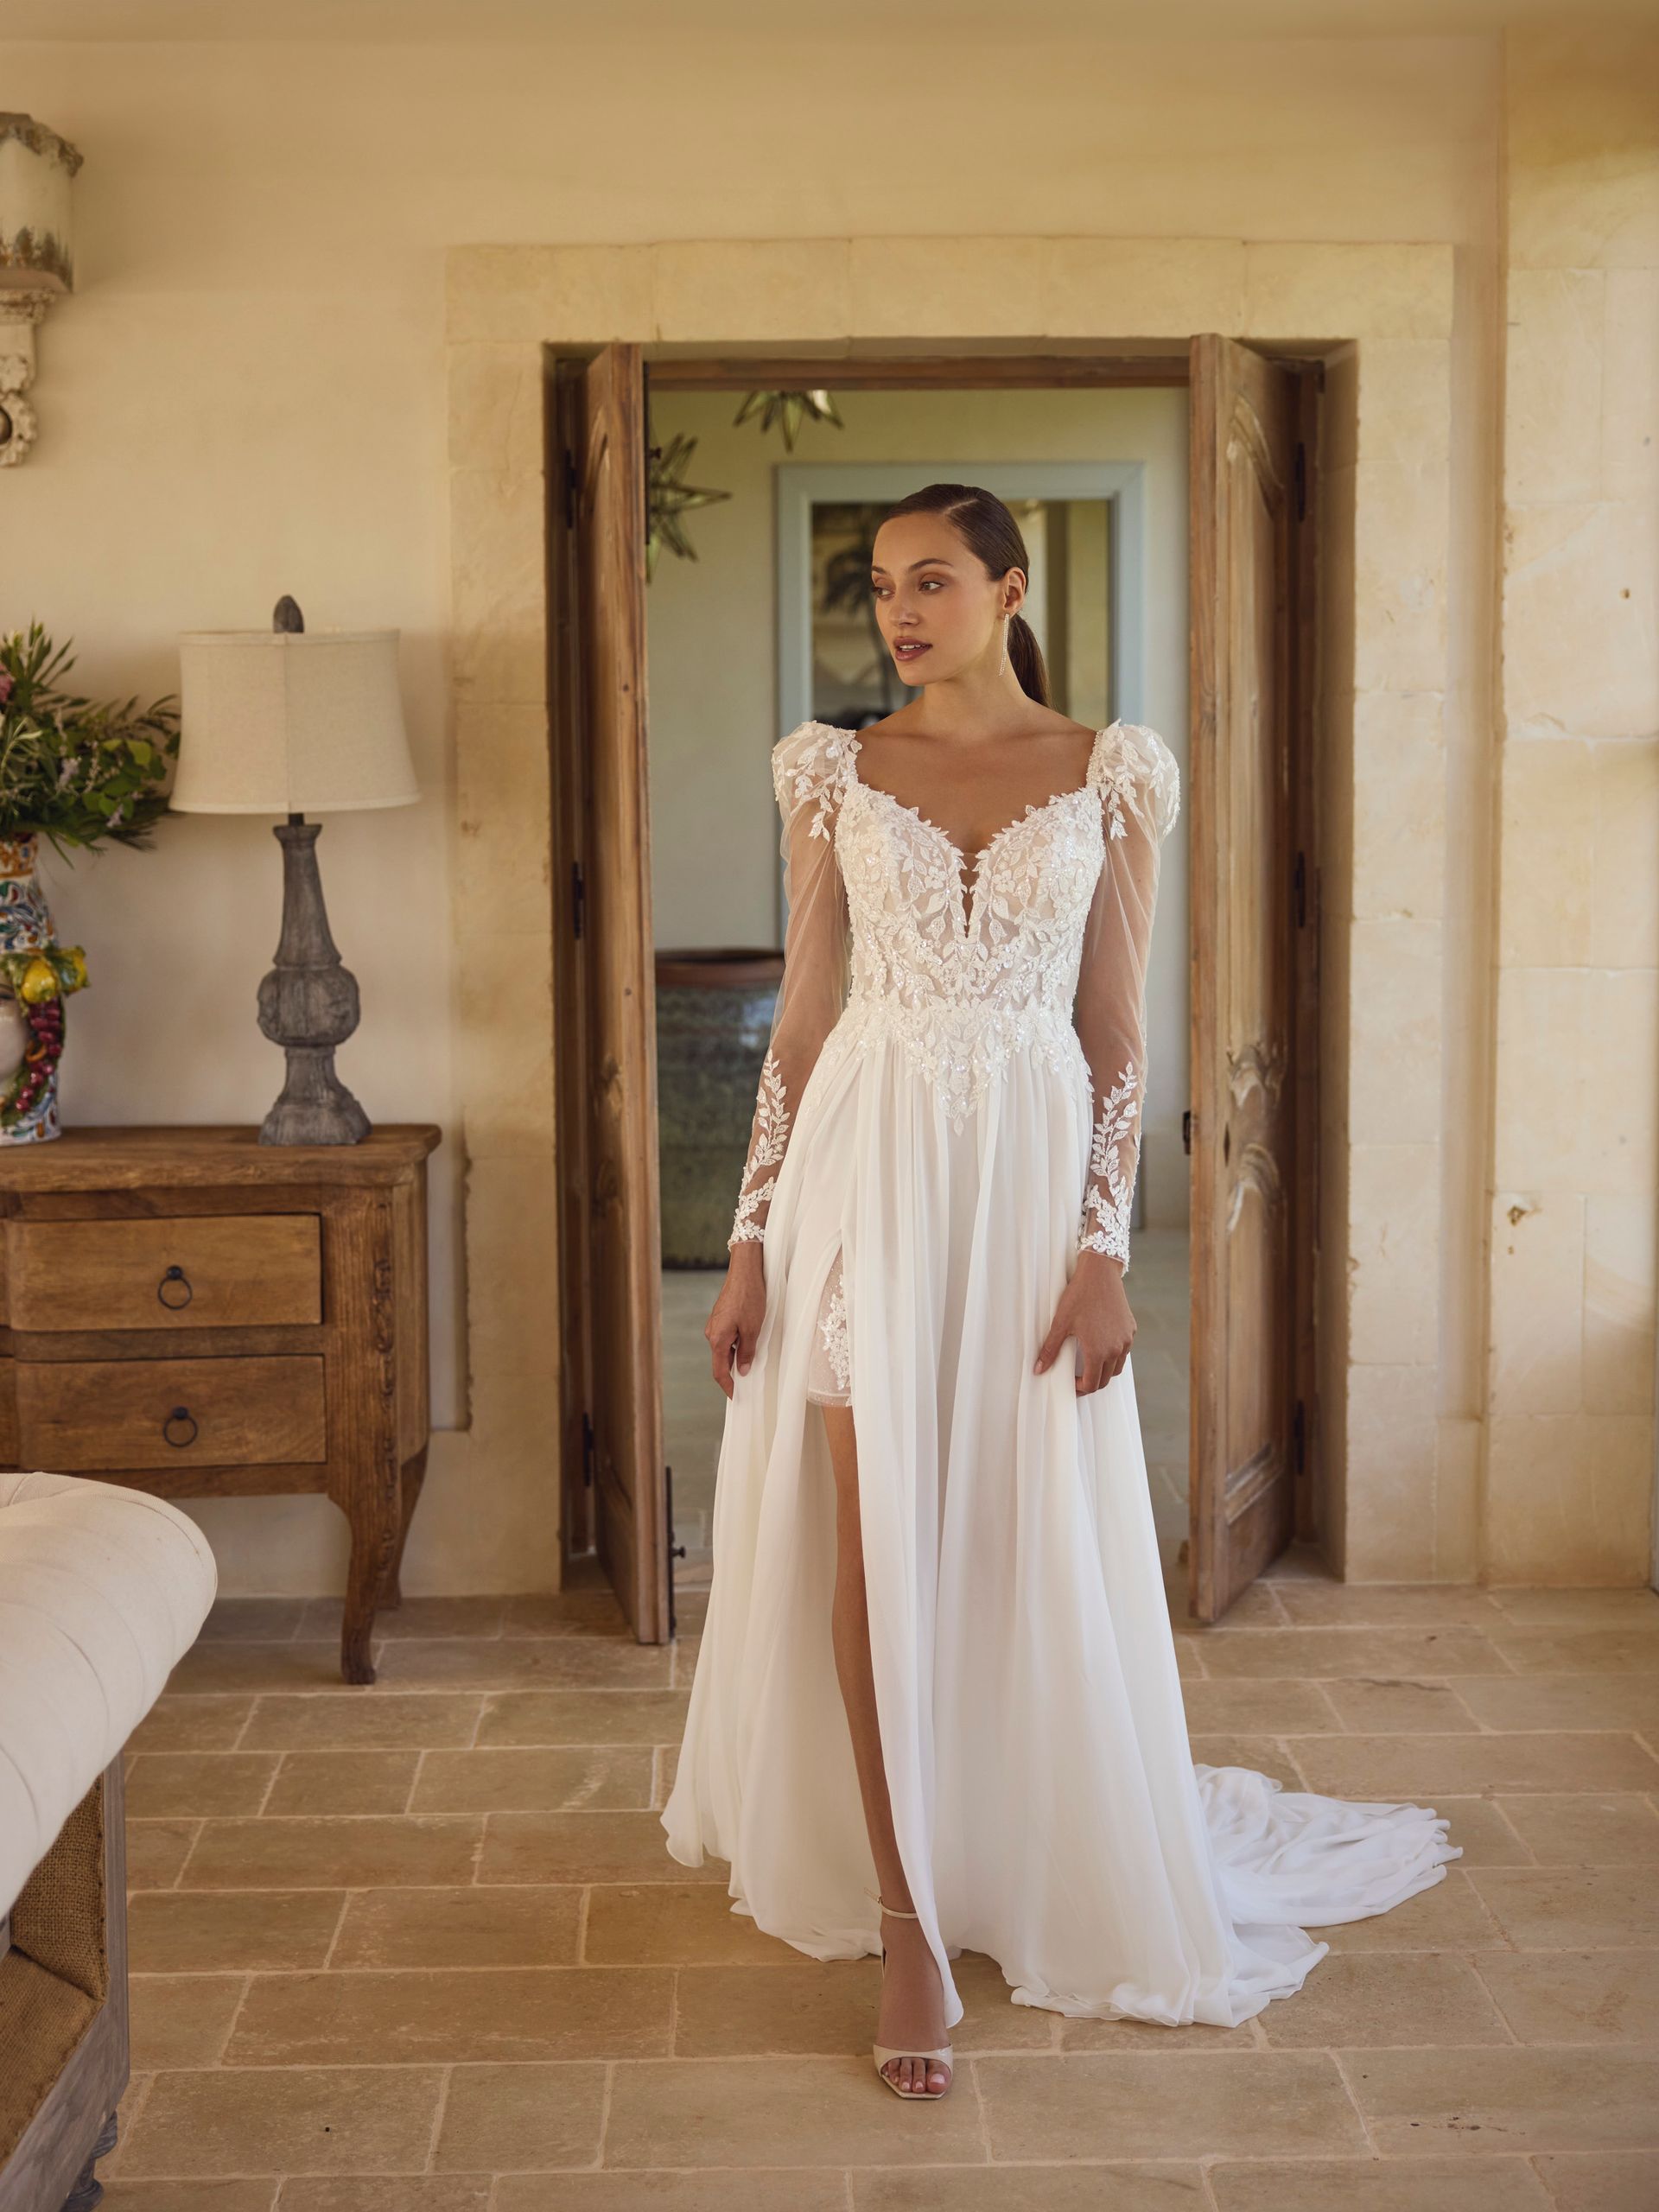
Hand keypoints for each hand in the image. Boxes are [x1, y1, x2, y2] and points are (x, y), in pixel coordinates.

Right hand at [706, 1245, 767, 1398]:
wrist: (745, 1272)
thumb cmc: (749, 1298)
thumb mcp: (753, 1328)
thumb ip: (747, 1351)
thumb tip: (742, 1369)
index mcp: (717, 1339)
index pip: (719, 1370)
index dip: (727, 1386)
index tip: (734, 1397)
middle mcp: (712, 1333)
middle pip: (721, 1360)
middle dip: (733, 1372)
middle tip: (747, 1383)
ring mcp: (715, 1324)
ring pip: (725, 1348)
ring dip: (736, 1355)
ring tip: (752, 1360)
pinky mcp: (720, 1317)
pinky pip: (726, 1337)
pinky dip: (736, 1344)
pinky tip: (748, 1342)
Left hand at [1033, 1249, 1135, 1394]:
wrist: (1100, 1273)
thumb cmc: (1079, 1296)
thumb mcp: (1060, 1323)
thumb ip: (1050, 1349)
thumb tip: (1038, 1370)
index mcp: (1098, 1351)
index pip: (1091, 1383)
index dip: (1079, 1388)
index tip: (1069, 1383)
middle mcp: (1116, 1349)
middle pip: (1105, 1379)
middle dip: (1090, 1383)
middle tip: (1077, 1380)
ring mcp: (1126, 1340)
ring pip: (1116, 1368)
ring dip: (1103, 1372)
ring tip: (1088, 1366)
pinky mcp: (1131, 1329)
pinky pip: (1124, 1351)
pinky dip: (1113, 1357)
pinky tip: (1101, 1348)